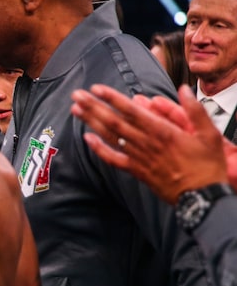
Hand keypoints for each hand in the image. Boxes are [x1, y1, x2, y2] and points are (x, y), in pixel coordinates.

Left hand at [71, 84, 228, 203]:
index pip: (132, 110)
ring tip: (76, 110)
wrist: (202, 197)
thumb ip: (195, 110)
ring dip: (91, 122)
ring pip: (110, 137)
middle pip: (114, 121)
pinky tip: (87, 138)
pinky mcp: (136, 171)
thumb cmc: (207, 165)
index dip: (112, 98)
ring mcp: (138, 158)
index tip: (96, 88)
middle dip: (94, 106)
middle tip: (77, 94)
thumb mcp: (209, 134)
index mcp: (162, 131)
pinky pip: (113, 159)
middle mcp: (146, 143)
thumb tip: (184, 89)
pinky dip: (99, 149)